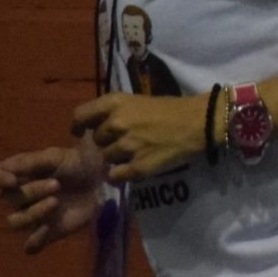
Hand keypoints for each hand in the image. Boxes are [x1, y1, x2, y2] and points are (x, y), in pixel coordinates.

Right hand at [0, 142, 107, 253]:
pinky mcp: (47, 232)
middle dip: (30, 192)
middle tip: (56, 184)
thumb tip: (7, 170)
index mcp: (18, 173)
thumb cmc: (77, 162)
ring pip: (15, 222)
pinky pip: (30, 246)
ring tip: (56, 202)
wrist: (102, 180)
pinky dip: (34, 241)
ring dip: (32, 213)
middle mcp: (20, 196)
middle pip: (7, 199)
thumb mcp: (56, 156)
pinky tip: (47, 229)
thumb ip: (30, 162)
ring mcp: (32, 215)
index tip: (12, 180)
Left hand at [71, 91, 206, 181]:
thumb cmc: (171, 108)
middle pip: (97, 141)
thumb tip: (96, 127)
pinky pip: (115, 175)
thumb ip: (114, 112)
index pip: (80, 116)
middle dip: (108, 142)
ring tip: (137, 151)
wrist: (199, 122)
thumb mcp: (137, 101)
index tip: (80, 132)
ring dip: (117, 157)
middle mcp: (116, 124)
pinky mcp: (137, 166)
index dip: (78, 126)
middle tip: (126, 139)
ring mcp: (126, 146)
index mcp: (115, 103)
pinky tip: (133, 168)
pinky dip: (121, 174)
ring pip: (106, 158)